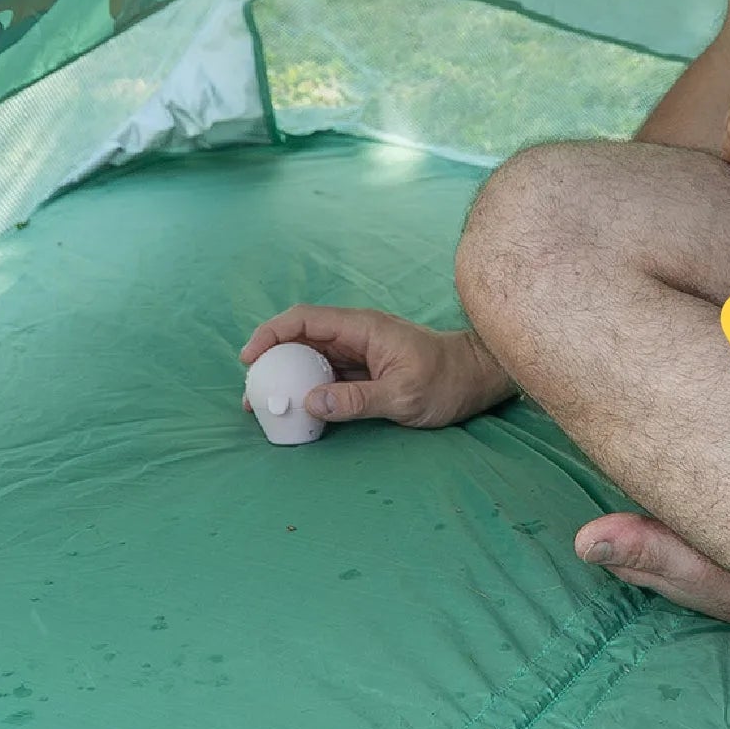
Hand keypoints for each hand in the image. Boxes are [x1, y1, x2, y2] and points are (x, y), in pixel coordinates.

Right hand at [239, 305, 511, 427]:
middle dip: (272, 361)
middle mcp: (357, 335)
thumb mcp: (404, 396)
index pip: (305, 320)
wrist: (479, 380)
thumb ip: (358, 399)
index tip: (250, 358)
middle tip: (253, 394)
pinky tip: (298, 408)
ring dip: (288, 378)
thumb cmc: (448, 382)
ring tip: (266, 405)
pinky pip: (329, 375)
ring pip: (313, 359)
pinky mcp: (366, 370)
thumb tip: (310, 402)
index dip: (272, 334)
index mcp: (363, 328)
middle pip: (302, 339)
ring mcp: (361, 353)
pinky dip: (309, 389)